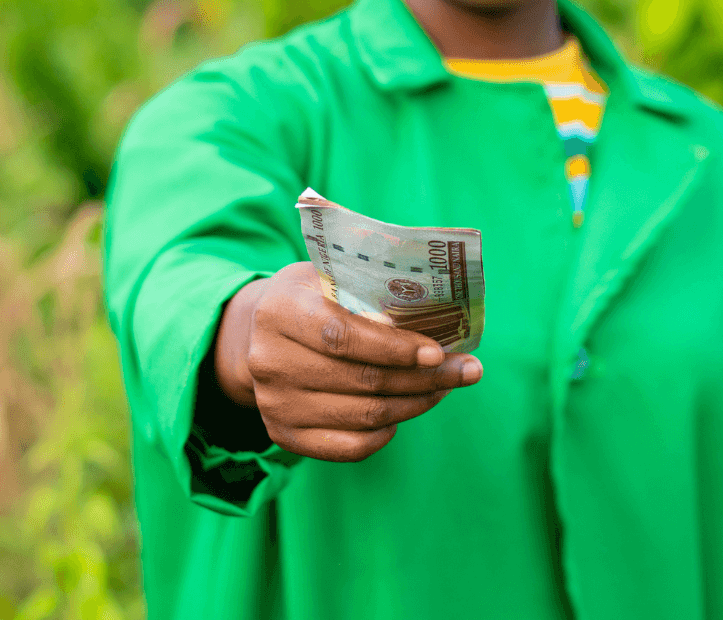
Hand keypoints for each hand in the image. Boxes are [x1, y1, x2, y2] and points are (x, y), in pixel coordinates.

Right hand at [213, 261, 481, 461]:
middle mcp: (269, 360)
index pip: (342, 337)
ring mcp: (274, 402)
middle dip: (424, 377)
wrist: (257, 332)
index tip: (438, 351)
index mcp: (279, 311)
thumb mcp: (328, 275)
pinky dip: (385, 433)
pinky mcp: (282, 434)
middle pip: (361, 380)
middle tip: (465, 370)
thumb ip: (366, 292)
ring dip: (415, 403)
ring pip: (362, 415)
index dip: (394, 347)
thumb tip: (421, 318)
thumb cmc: (309, 296)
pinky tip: (405, 411)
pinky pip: (347, 447)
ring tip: (445, 386)